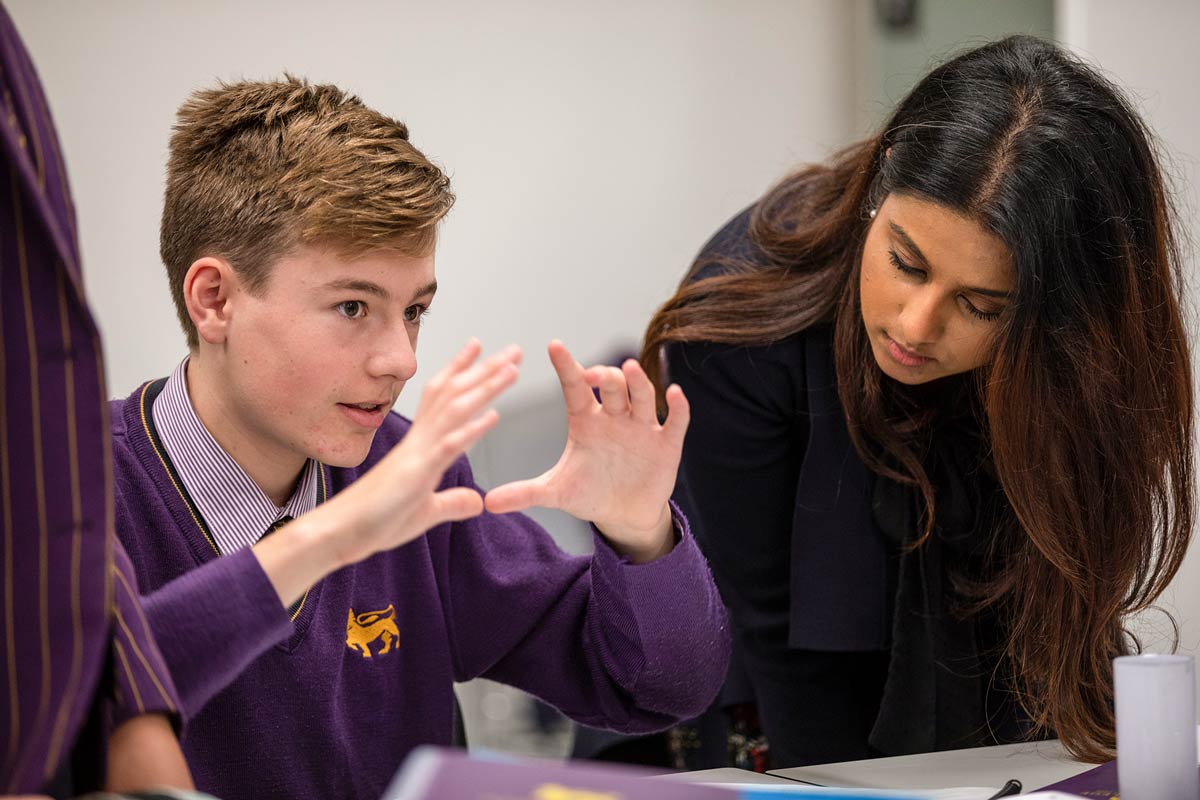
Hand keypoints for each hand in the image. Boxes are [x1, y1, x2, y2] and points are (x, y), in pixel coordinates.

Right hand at [257, 339, 520, 603]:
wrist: (342, 533)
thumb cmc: (375, 521)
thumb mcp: (425, 512)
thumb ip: (451, 504)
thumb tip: (476, 502)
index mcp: (421, 446)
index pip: (444, 400)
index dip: (463, 372)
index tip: (481, 349)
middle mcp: (420, 441)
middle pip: (455, 395)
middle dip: (485, 371)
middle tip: (514, 351)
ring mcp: (418, 453)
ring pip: (455, 411)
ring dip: (485, 389)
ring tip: (512, 370)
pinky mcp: (417, 473)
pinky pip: (448, 447)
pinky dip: (471, 430)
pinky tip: (494, 416)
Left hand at [484, 341, 689, 563]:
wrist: (624, 514)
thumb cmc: (590, 493)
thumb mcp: (556, 492)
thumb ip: (524, 493)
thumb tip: (487, 503)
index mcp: (586, 420)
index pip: (575, 386)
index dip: (566, 366)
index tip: (554, 345)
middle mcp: (614, 417)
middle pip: (612, 386)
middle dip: (605, 377)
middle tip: (595, 374)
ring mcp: (642, 427)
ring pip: (642, 396)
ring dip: (637, 383)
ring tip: (629, 369)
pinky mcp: (667, 444)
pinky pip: (674, 421)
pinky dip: (677, 407)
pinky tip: (675, 394)